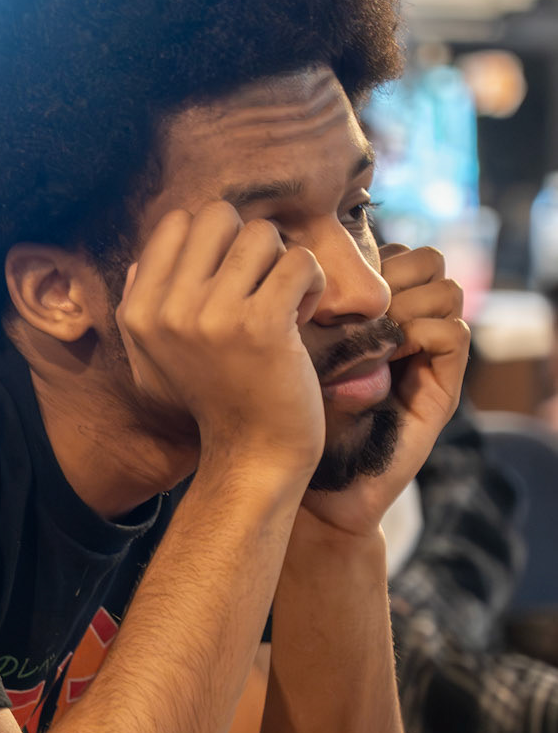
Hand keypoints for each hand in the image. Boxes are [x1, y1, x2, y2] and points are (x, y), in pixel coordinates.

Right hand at [117, 202, 326, 485]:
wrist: (252, 454)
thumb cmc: (213, 403)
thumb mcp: (153, 361)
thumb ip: (141, 309)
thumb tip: (141, 262)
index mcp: (139, 311)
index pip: (177, 222)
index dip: (213, 242)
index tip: (227, 283)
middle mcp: (168, 310)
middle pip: (219, 216)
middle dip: (249, 245)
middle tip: (260, 287)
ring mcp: (212, 316)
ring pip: (262, 235)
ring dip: (283, 265)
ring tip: (283, 305)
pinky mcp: (260, 325)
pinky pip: (299, 262)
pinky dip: (312, 285)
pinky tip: (302, 318)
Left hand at [301, 245, 467, 536]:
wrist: (298, 481)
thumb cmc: (278, 412)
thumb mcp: (283, 344)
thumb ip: (297, 299)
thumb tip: (295, 252)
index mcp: (367, 311)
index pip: (391, 250)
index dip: (365, 258)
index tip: (326, 288)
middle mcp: (402, 327)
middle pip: (426, 260)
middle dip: (392, 273)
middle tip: (353, 309)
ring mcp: (424, 357)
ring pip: (446, 290)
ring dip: (407, 302)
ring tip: (367, 335)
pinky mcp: (439, 389)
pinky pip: (454, 334)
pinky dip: (421, 333)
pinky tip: (383, 354)